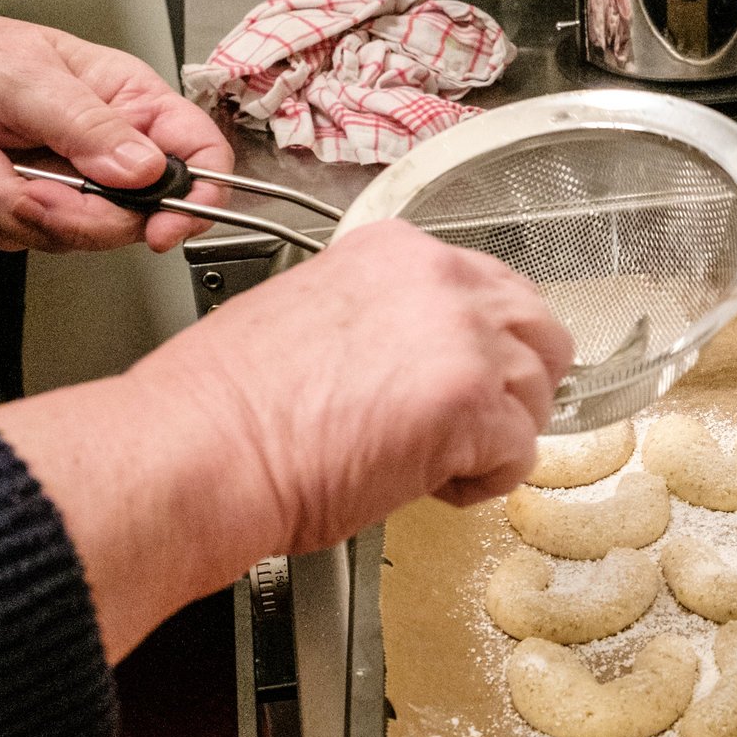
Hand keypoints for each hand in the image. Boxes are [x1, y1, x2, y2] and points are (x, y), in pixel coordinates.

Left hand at [0, 0, 231, 253]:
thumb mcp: (26, 77)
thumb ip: (89, 125)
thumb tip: (146, 169)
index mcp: (132, 104)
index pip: (200, 157)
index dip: (197, 199)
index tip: (163, 227)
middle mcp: (110, 150)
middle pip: (127, 219)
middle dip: (61, 210)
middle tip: (22, 182)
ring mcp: (70, 184)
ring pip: (64, 235)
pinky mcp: (28, 207)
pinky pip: (13, 237)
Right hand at [152, 220, 574, 543]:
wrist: (198, 450)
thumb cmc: (230, 406)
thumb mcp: (316, 316)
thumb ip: (386, 320)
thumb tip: (421, 358)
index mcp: (396, 252)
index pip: (488, 287)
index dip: (480, 344)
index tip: (453, 377)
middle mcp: (441, 281)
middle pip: (537, 330)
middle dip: (514, 385)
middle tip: (470, 425)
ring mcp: (464, 339)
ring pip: (537, 394)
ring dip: (497, 436)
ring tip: (433, 460)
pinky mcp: (473, 406)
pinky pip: (521, 453)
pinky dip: (485, 481)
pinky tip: (432, 484)